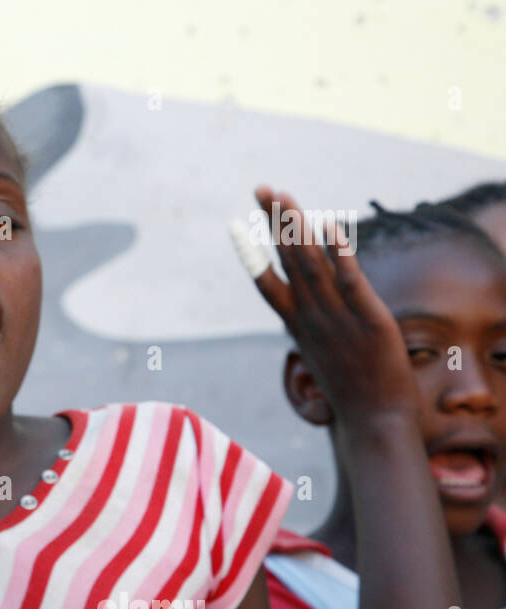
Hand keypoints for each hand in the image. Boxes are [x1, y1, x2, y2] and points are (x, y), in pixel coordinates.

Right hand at [245, 186, 417, 420]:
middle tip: (260, 188)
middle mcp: (310, 315)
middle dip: (273, 221)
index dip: (250, 252)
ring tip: (285, 196)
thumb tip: (306, 323)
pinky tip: (329, 226)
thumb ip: (316, 331)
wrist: (372, 420)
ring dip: (297, 226)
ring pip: (311, 262)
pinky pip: (349, 279)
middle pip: (286, 259)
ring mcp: (336, 316)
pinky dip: (338, 252)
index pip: (266, 282)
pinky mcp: (367, 318)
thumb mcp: (324, 357)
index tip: (235, 227)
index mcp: (297, 324)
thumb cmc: (350, 392)